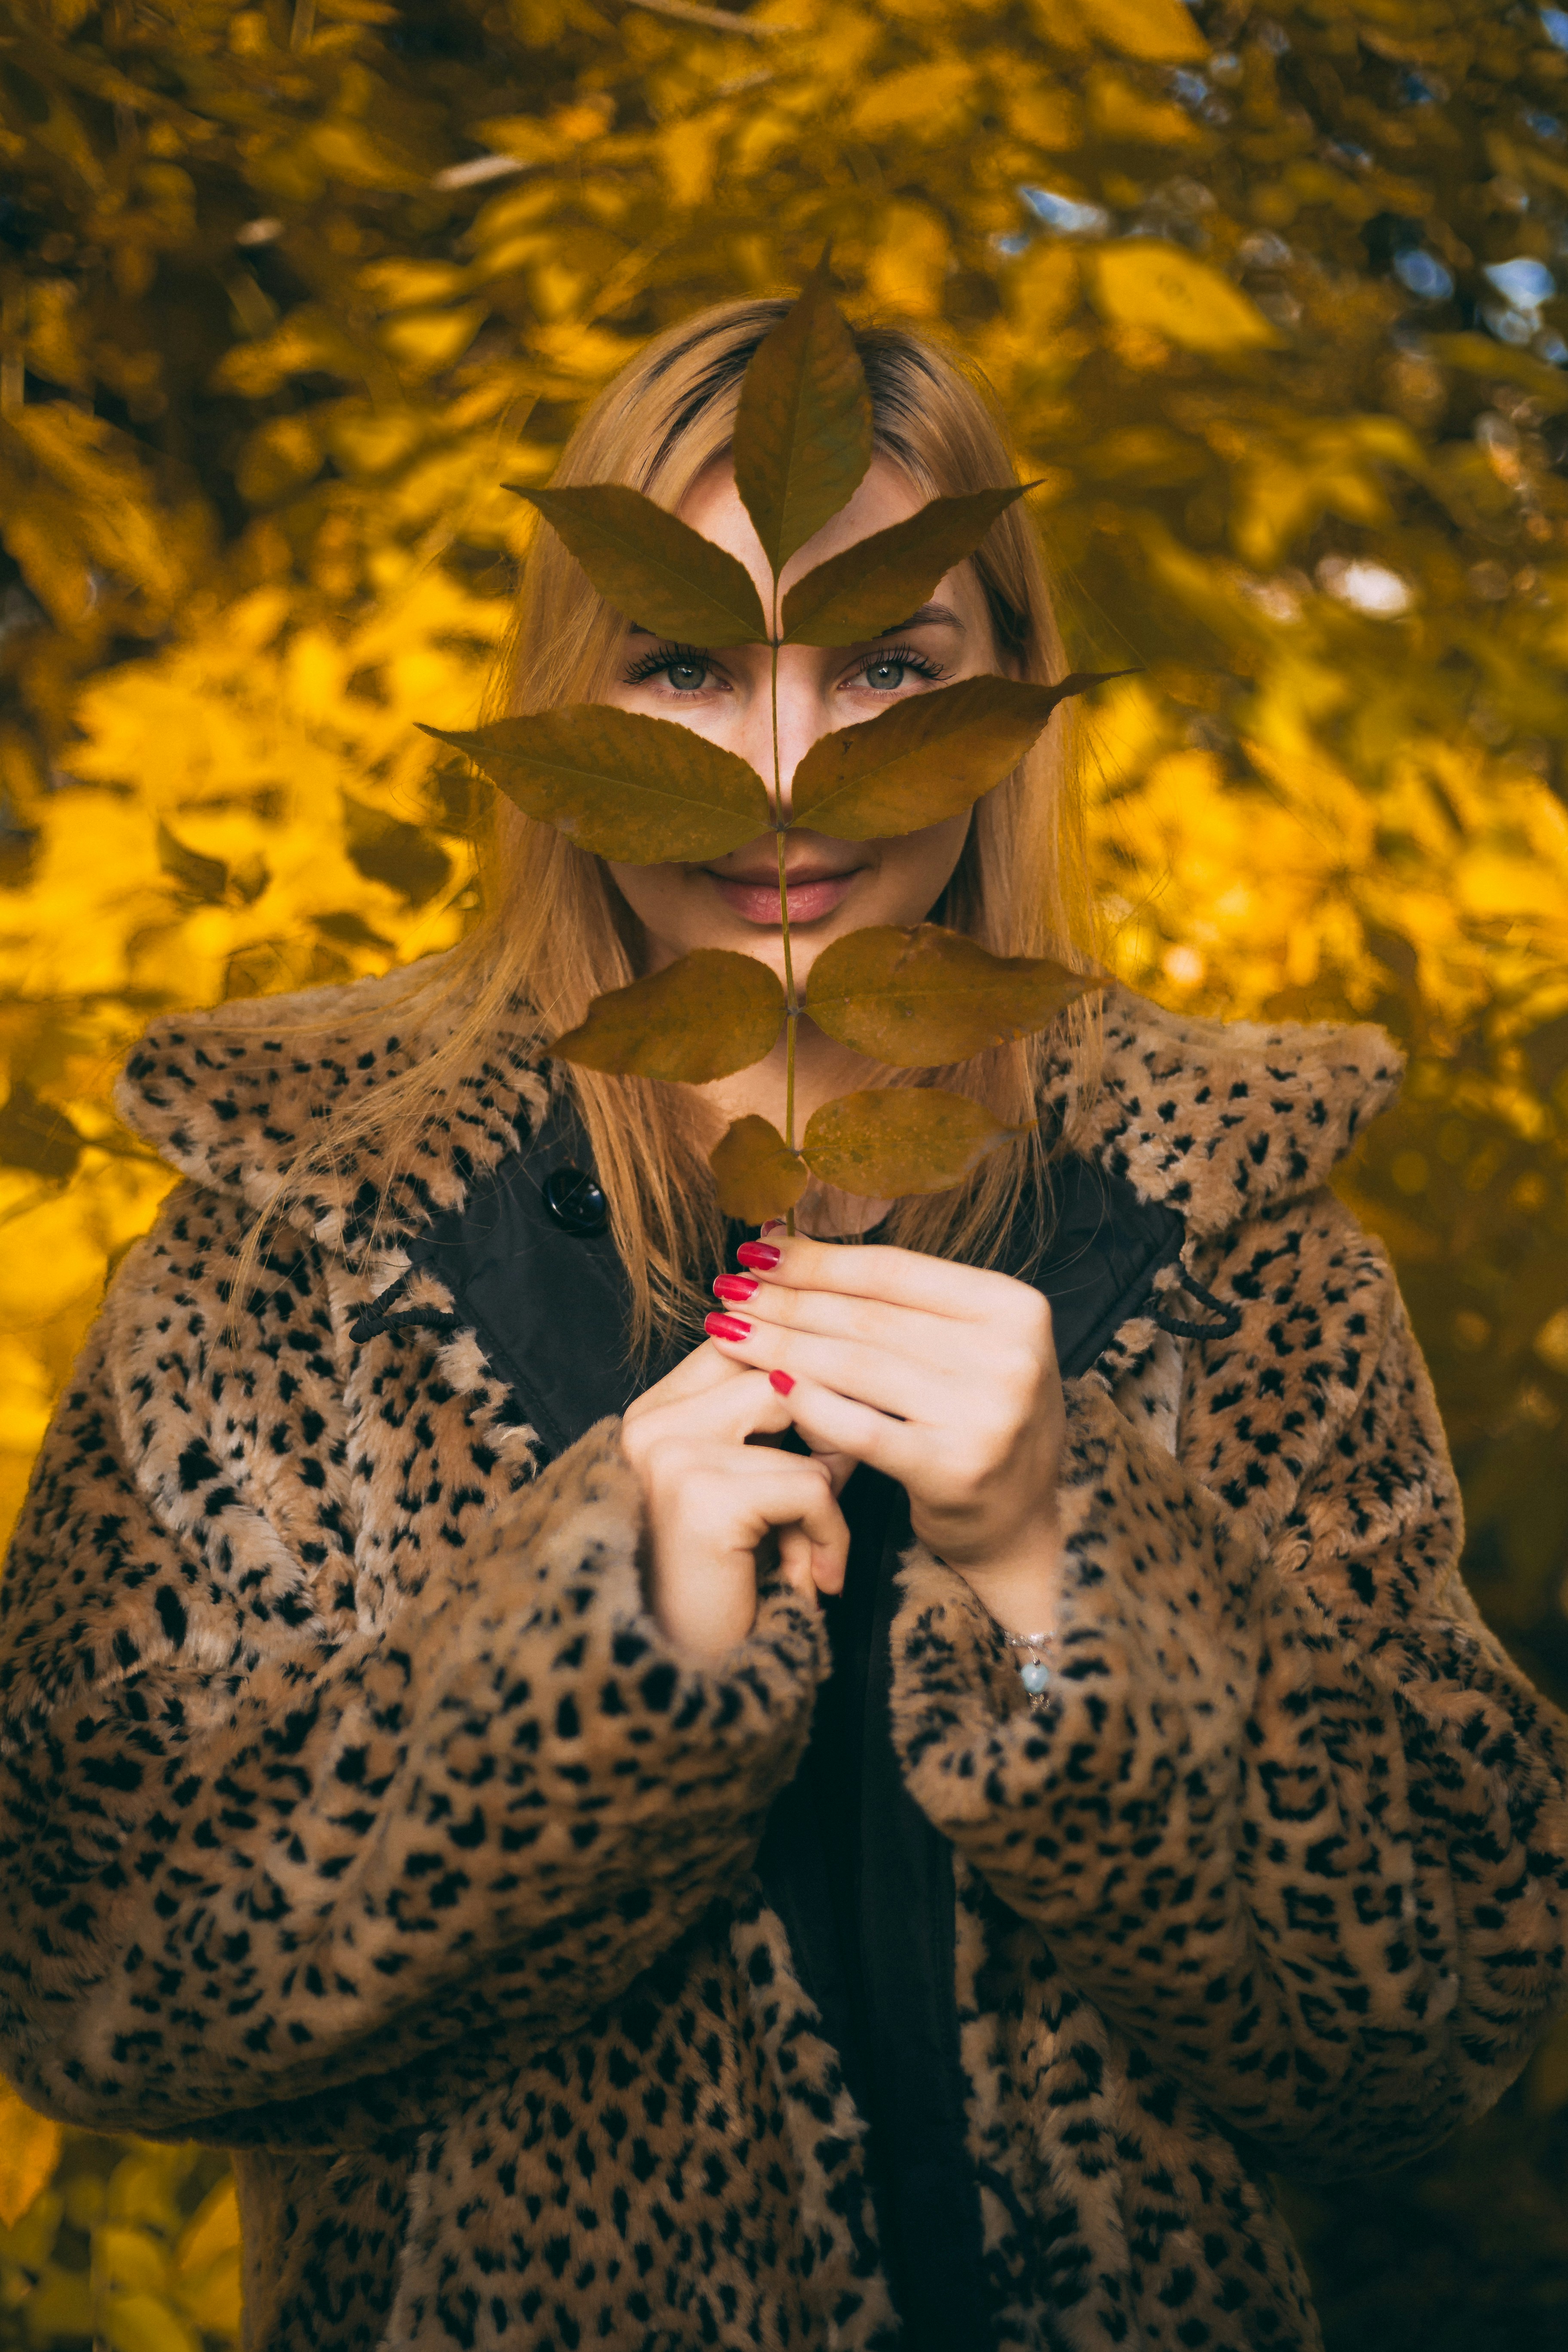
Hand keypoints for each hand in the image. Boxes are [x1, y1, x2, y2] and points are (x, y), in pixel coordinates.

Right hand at [621, 1340, 848, 1663]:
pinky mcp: (699, 1496)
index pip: (746, 1341)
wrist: (689, 1686)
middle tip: (840, 1481)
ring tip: (813, 1547)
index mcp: (652, 1413)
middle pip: (777, 1365)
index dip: (808, 1370)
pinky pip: (810, 1485)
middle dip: (827, 1416)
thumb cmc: (729, 1592)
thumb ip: (785, 1430)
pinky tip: (812, 1580)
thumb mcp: (757, 1495)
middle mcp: (646, 1422)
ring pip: (800, 1414)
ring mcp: (666, 1453)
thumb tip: (853, 1381)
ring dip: (825, 1487)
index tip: (843, 1421)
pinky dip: (830, 1535)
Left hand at [704, 1229, 1064, 1629]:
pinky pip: (861, 1428)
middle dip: (787, 1301)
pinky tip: (768, 1385)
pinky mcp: (953, 1469)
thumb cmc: (975, 1420)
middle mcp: (1010, 1355)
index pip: (894, 1270)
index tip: (757, 1251)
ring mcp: (986, 1414)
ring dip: (780, 1345)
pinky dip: (809, 1404)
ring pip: (856, 1366)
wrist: (1017, 1524)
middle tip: (727, 1290)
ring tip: (728, 1330)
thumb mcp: (967, 1346)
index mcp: (1015, 1307)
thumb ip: (901, 1303)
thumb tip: (789, 1245)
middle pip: (868, 1316)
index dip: (817, 1259)